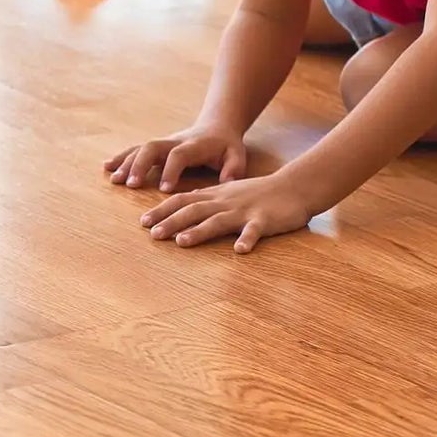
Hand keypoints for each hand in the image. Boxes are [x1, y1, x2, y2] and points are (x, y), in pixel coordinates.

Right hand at [104, 125, 246, 191]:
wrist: (216, 126)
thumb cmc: (226, 145)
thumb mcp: (237, 155)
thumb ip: (233, 168)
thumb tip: (227, 182)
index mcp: (194, 145)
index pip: (178, 155)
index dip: (171, 170)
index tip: (165, 189)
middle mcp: (174, 142)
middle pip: (152, 147)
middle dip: (140, 165)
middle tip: (131, 185)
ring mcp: (163, 143)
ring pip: (140, 148)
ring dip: (126, 163)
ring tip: (115, 180)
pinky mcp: (156, 147)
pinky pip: (135, 150)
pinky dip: (121, 158)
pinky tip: (107, 167)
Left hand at [140, 173, 311, 252]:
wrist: (293, 186)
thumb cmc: (259, 192)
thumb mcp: (228, 192)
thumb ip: (207, 199)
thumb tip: (183, 206)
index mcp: (215, 196)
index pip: (183, 201)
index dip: (163, 210)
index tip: (143, 222)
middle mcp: (225, 202)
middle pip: (194, 210)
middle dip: (171, 222)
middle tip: (152, 234)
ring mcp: (245, 211)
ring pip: (218, 220)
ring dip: (199, 231)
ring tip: (182, 242)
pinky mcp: (264, 220)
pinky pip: (255, 231)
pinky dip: (247, 239)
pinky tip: (239, 250)